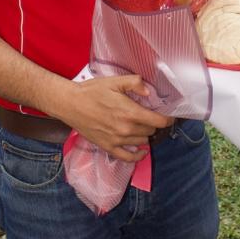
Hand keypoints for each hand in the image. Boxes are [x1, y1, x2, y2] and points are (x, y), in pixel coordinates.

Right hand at [57, 74, 171, 158]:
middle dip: (153, 122)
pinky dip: (137, 156)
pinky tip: (141, 151)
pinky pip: (128, 157)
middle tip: (149, 115)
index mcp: (131, 112)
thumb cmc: (92, 91)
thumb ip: (135, 83)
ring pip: (142, 141)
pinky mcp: (108, 147)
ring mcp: (117, 140)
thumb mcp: (115, 81)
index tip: (169, 115)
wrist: (70, 104)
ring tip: (141, 126)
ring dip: (145, 134)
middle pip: (151, 130)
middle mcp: (126, 129)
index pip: (159, 121)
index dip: (168, 118)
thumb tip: (149, 92)